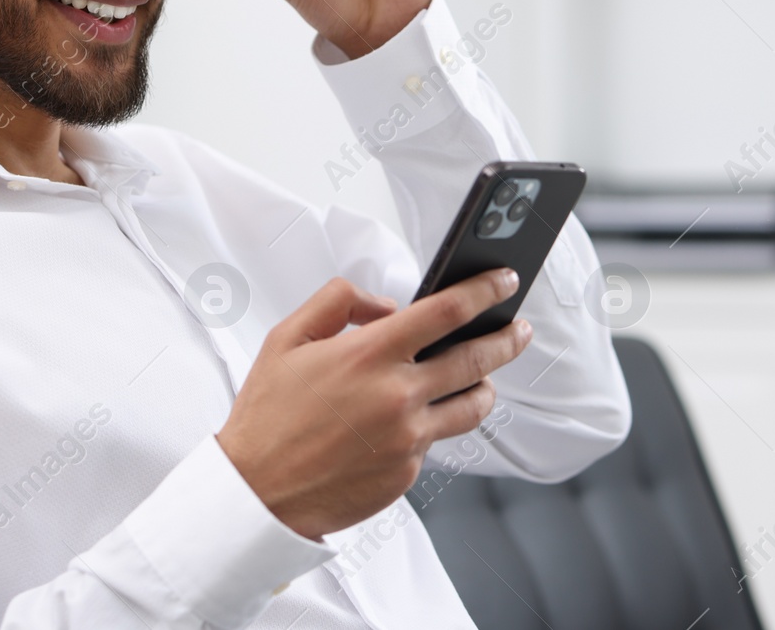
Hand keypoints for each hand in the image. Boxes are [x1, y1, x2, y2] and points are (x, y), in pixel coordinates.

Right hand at [215, 267, 530, 540]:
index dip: (484, 291)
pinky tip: (417, 418)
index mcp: (369, 354)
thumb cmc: (267, 416)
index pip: (447, 312)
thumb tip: (386, 305)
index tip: (503, 281)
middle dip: (507, 337)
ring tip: (483, 377)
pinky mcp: (408, 472)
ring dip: (485, 386)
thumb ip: (339, 302)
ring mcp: (408, 437)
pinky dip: (433, 424)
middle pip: (477, 358)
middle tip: (518, 328)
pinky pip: (436, 440)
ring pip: (473, 405)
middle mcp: (397, 395)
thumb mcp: (288, 337)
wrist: (256, 492)